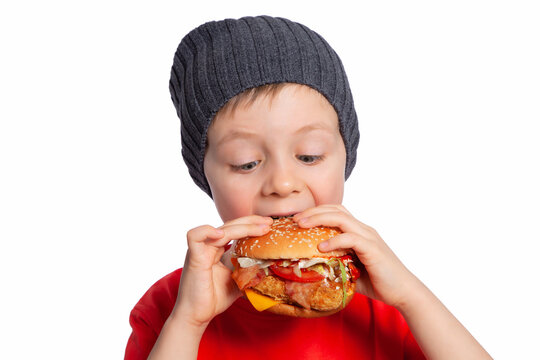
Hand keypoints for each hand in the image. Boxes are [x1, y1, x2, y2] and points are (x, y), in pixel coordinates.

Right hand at [171, 215, 272, 328]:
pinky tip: (223, 235)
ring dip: (242, 227)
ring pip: (221, 229)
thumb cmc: (214, 299)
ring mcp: (200, 250)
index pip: (235, 230)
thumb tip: (269, 265)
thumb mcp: (238, 280)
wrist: (197, 316)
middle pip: (230, 225)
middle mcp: (208, 247)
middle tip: (269, 223)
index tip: (269, 225)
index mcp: (217, 249)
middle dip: (251, 222)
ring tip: (261, 228)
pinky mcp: (193, 258)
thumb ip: (248, 269)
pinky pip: (195, 237)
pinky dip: (208, 232)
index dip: (252, 225)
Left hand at [293, 205, 417, 308]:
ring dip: (319, 219)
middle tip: (295, 219)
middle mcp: (364, 230)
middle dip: (313, 211)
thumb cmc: (378, 282)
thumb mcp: (351, 270)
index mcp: (358, 232)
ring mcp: (369, 238)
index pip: (336, 212)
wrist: (403, 292)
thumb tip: (313, 268)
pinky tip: (321, 246)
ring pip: (341, 219)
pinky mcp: (372, 249)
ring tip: (302, 225)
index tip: (298, 219)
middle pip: (336, 210)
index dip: (316, 212)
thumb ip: (336, 263)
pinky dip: (334, 240)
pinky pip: (351, 239)